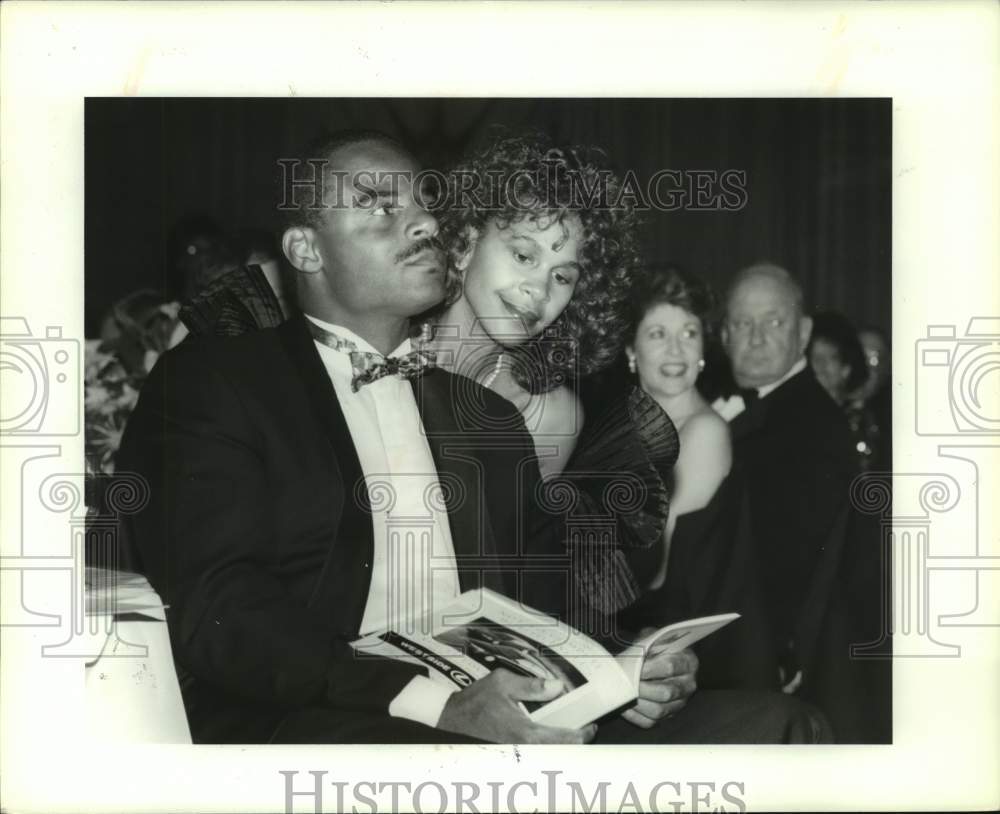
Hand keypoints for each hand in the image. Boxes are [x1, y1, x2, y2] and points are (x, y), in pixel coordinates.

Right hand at [437, 668, 597, 743]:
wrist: (447, 720)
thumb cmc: (473, 702)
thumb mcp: (502, 683)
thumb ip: (531, 685)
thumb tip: (557, 686)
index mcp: (525, 733)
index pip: (563, 740)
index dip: (581, 735)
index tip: (590, 727)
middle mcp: (522, 750)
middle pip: (558, 753)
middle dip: (573, 744)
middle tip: (583, 731)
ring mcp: (514, 757)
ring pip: (545, 756)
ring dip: (558, 747)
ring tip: (567, 733)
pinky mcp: (507, 757)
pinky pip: (532, 755)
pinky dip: (543, 748)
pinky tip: (544, 737)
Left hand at [621, 644, 697, 728]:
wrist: (664, 656)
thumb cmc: (657, 646)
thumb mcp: (654, 637)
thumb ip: (645, 643)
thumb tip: (631, 656)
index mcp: (688, 662)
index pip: (669, 667)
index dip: (649, 668)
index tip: (633, 668)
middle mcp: (688, 685)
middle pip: (665, 692)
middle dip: (642, 688)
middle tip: (626, 682)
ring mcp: (679, 702)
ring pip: (658, 710)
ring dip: (637, 703)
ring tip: (623, 694)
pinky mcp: (668, 715)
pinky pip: (650, 722)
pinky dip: (634, 716)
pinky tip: (623, 706)